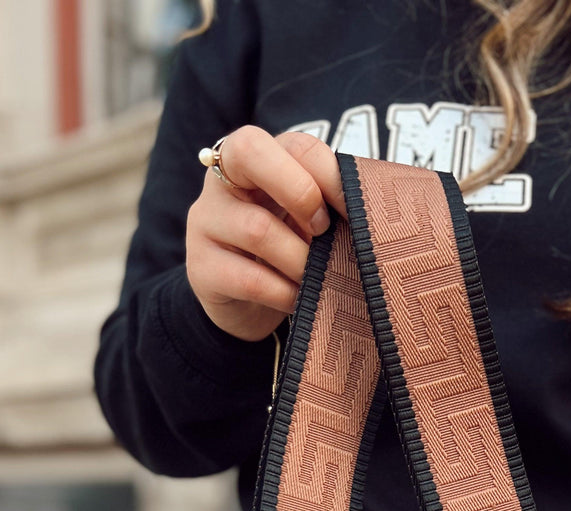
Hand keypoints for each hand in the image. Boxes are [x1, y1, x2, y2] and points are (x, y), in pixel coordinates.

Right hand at [186, 126, 345, 341]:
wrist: (246, 306)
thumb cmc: (287, 250)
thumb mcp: (308, 220)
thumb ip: (330, 204)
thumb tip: (370, 213)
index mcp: (256, 158)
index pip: (294, 144)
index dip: (330, 175)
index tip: (352, 212)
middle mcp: (221, 179)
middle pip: (250, 151)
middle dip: (300, 191)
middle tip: (324, 231)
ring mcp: (205, 222)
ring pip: (258, 229)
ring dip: (302, 260)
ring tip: (319, 278)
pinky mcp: (201, 268)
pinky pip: (251, 280)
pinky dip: (286, 294)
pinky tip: (300, 301)